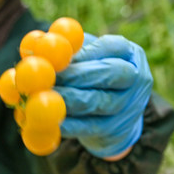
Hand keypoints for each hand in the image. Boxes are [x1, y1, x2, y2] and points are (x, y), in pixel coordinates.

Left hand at [55, 33, 152, 158]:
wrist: (111, 117)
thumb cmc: (91, 78)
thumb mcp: (85, 59)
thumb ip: (66, 50)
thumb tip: (37, 43)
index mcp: (130, 53)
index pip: (111, 46)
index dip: (84, 51)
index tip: (58, 56)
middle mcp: (136, 77)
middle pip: (108, 73)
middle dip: (75, 75)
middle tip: (48, 77)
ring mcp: (129, 105)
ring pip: (98, 102)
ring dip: (67, 100)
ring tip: (43, 97)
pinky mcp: (116, 129)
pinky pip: (89, 126)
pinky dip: (67, 124)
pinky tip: (49, 122)